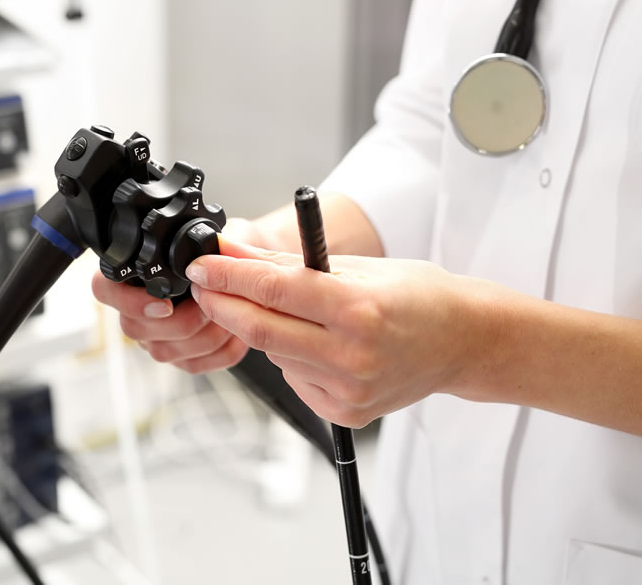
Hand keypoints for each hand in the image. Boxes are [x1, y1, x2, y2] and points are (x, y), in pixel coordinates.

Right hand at [91, 218, 263, 372]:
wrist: (247, 270)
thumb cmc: (225, 251)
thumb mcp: (215, 236)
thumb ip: (205, 241)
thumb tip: (202, 256)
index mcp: (133, 276)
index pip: (104, 289)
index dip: (128, 300)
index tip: (165, 304)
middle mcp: (137, 310)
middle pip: (134, 328)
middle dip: (181, 321)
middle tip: (211, 304)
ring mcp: (155, 338)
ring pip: (164, 352)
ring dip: (205, 335)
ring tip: (231, 314)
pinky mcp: (180, 359)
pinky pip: (194, 365)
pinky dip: (221, 351)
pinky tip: (236, 332)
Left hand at [184, 238, 498, 426]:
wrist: (464, 341)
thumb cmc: (415, 294)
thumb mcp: (354, 267)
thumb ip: (287, 265)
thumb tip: (232, 253)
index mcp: (358, 309)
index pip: (273, 291)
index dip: (229, 277)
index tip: (201, 266)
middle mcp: (353, 355)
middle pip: (261, 330)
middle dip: (224, 305)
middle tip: (205, 286)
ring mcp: (350, 390)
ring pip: (275, 355)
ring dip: (263, 328)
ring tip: (292, 310)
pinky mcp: (346, 412)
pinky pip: (295, 378)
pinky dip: (291, 356)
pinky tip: (317, 343)